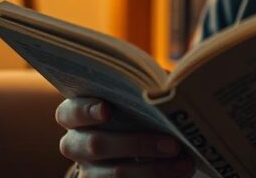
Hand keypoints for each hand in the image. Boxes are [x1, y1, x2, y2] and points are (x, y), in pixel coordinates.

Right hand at [56, 97, 194, 177]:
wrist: (133, 145)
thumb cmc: (132, 110)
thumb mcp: (133, 98)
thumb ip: (141, 89)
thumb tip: (169, 87)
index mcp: (76, 115)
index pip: (70, 112)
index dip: (86, 111)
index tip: (107, 110)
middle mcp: (76, 145)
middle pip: (97, 146)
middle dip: (138, 144)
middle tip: (172, 144)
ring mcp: (89, 171)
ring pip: (117, 174)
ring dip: (155, 169)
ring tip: (185, 164)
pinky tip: (178, 174)